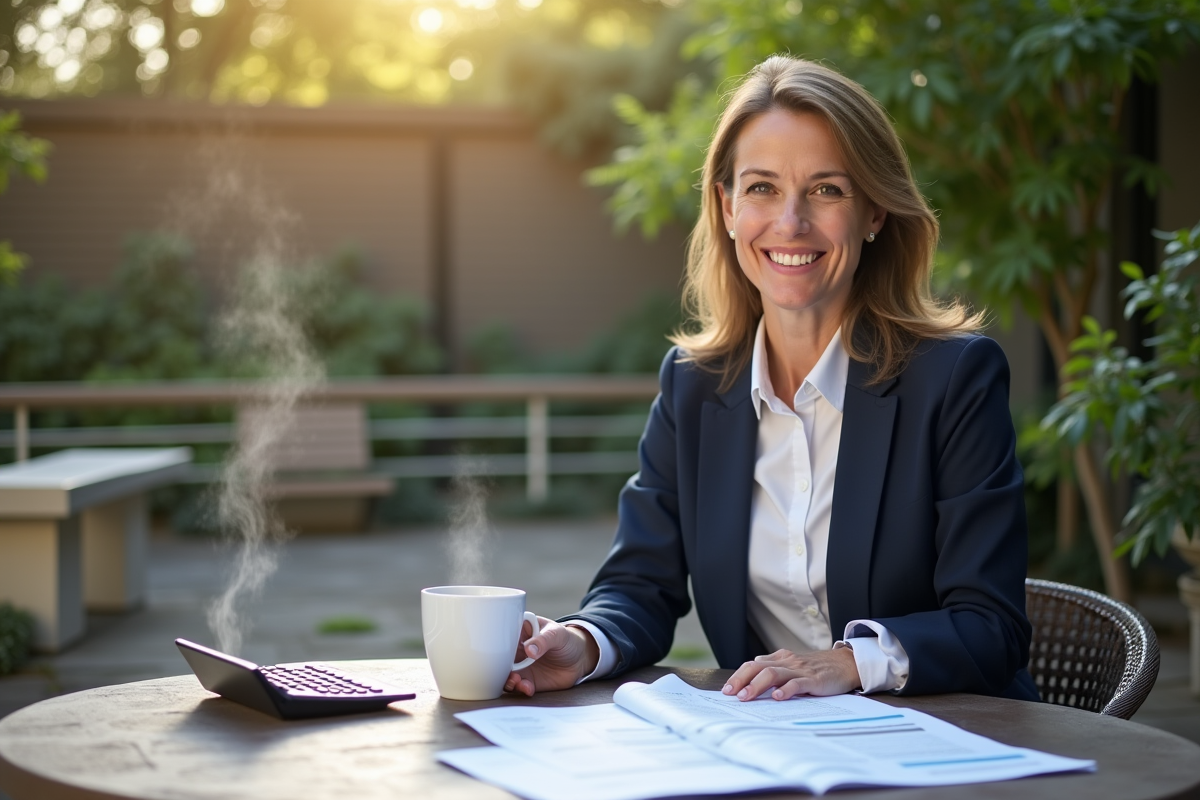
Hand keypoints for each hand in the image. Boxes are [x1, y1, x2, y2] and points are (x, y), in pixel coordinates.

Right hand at [503, 618, 599, 696]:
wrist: (580, 658)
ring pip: (505, 674)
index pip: (502, 635)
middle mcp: (516, 650)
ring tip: (517, 682)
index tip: (498, 652)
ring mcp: (521, 666)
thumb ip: (544, 640)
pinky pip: (518, 686)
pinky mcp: (528, 680)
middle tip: (510, 671)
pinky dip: (520, 689)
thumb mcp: (557, 634)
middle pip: (499, 658)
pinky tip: (528, 688)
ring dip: (507, 680)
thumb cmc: (567, 640)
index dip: (497, 643)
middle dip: (500, 667)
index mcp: (520, 631)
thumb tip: (529, 650)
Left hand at [722, 648, 860, 700]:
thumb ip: (774, 666)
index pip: (752, 665)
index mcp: (780, 658)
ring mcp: (800, 670)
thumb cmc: (817, 667)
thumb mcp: (793, 664)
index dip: (738, 676)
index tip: (726, 690)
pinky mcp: (814, 680)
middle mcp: (787, 662)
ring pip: (773, 674)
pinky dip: (786, 689)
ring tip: (746, 697)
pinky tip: (778, 697)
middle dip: (741, 680)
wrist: (846, 663)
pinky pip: (797, 683)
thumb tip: (752, 667)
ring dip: (757, 686)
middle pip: (757, 668)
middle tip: (730, 694)